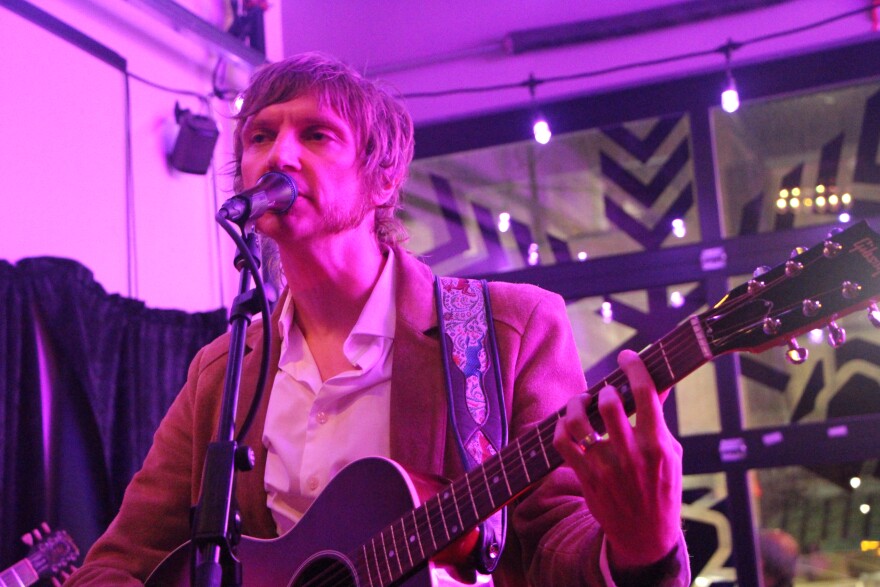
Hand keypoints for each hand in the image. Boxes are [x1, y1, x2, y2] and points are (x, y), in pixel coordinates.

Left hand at [553, 349, 682, 570]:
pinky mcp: (585, 477)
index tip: (627, 356)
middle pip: (609, 405)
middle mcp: (630, 454)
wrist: (645, 536)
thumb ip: (659, 418)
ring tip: (582, 402)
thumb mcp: (671, 453)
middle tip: (605, 392)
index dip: (634, 367)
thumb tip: (656, 382)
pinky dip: (561, 427)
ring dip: (576, 404)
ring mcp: (604, 467)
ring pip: (578, 423)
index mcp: (657, 445)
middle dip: (604, 390)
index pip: (645, 393)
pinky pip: (561, 443)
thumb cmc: (662, 488)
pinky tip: (569, 424)